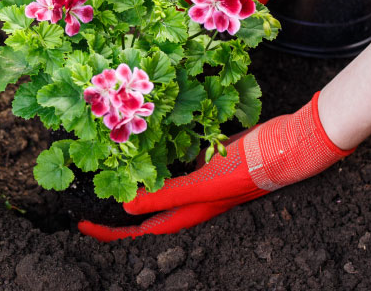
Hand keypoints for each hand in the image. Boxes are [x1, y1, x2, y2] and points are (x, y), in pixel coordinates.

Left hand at [78, 92, 353, 241]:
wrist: (289, 146)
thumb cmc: (248, 168)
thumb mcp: (203, 184)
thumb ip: (166, 194)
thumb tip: (126, 205)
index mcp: (189, 212)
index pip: (142, 229)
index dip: (112, 231)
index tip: (82, 224)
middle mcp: (193, 200)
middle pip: (147, 210)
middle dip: (118, 206)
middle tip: (89, 194)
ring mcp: (202, 180)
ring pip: (160, 185)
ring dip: (136, 179)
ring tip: (108, 166)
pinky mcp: (209, 160)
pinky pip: (175, 163)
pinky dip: (157, 156)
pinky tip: (145, 140)